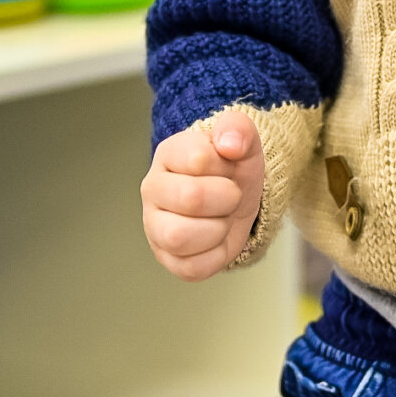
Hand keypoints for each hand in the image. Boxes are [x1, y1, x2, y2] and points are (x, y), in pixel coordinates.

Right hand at [141, 111, 265, 280]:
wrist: (236, 199)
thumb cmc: (232, 169)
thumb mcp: (242, 141)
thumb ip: (237, 128)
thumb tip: (230, 144)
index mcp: (168, 154)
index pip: (198, 158)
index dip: (227, 165)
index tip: (228, 167)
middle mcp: (152, 189)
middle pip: (191, 198)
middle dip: (227, 198)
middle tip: (231, 195)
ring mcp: (155, 226)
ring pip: (181, 238)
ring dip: (218, 229)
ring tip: (221, 217)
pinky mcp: (167, 259)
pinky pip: (191, 268)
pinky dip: (216, 256)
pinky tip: (217, 238)